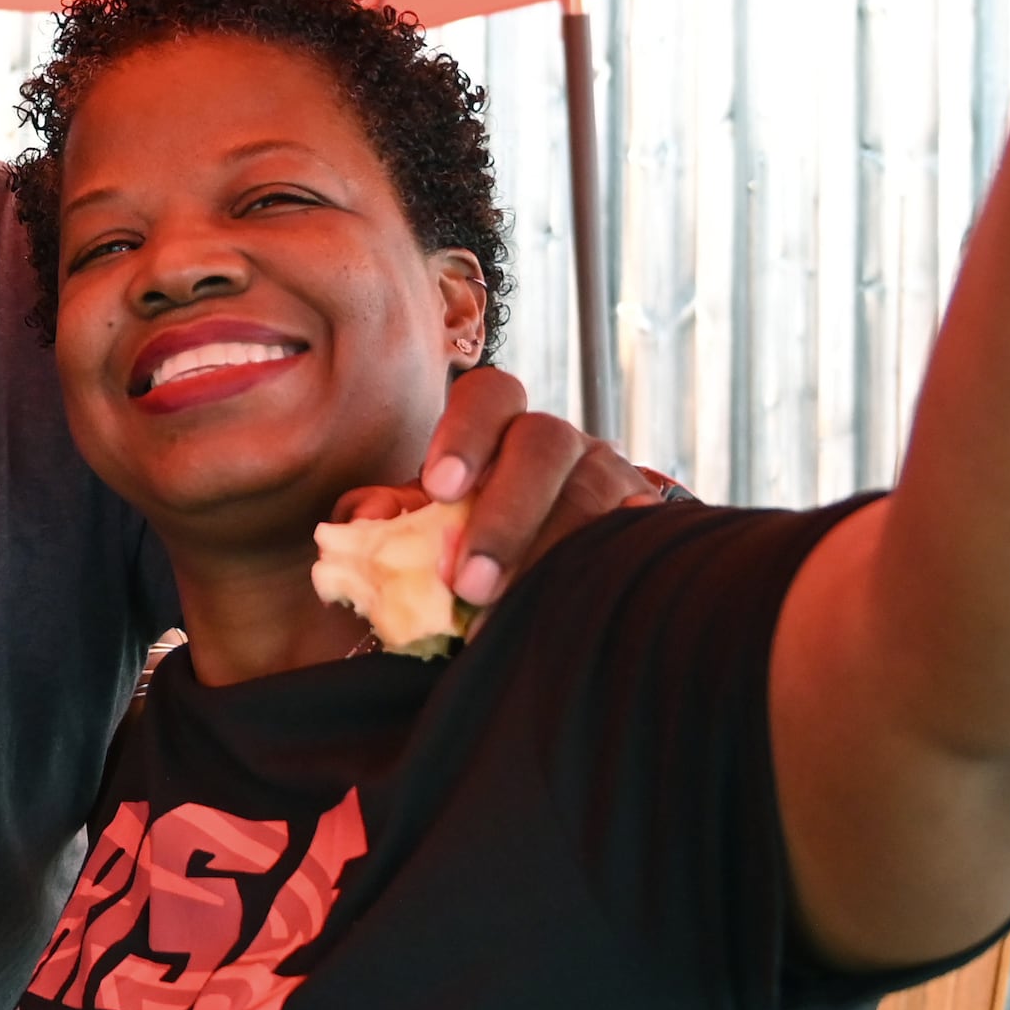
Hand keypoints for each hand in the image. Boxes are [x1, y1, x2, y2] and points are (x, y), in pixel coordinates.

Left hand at [329, 366, 670, 608]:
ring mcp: (611, 477)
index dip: (464, 432)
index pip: (489, 394)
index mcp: (502, 424)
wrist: (560, 558)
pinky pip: (635, 541)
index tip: (440, 487)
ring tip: (505, 615)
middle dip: (505, 515)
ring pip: (592, 499)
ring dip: (547, 557)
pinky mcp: (648, 525)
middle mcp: (561, 440)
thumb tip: (361, 521)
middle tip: (468, 583)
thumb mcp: (432, 519)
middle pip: (544, 444)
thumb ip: (391, 514)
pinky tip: (575, 608)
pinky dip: (603, 573)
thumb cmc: (477, 533)